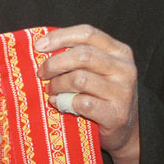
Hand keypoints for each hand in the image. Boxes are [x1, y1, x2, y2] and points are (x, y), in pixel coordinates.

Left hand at [35, 25, 138, 163]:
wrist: (124, 130)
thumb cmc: (102, 93)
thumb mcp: (97, 68)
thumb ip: (77, 55)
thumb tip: (42, 46)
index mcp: (119, 51)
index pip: (87, 33)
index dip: (60, 37)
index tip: (39, 45)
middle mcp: (124, 68)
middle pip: (82, 55)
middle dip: (55, 63)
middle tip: (41, 73)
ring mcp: (122, 92)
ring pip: (79, 79)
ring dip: (57, 84)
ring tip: (50, 90)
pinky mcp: (116, 114)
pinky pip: (82, 103)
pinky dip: (64, 102)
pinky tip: (58, 103)